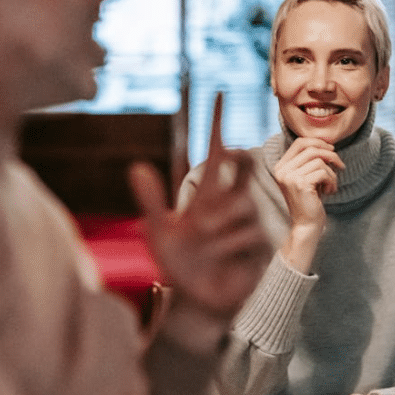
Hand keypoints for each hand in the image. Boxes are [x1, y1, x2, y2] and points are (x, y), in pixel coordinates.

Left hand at [130, 93, 270, 321]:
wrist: (196, 303)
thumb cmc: (178, 266)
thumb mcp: (158, 233)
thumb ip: (151, 200)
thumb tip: (136, 166)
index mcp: (204, 194)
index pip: (212, 151)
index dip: (215, 121)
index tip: (219, 92)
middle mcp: (228, 202)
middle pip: (242, 163)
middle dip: (237, 160)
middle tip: (224, 165)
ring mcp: (245, 220)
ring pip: (241, 203)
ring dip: (217, 223)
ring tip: (201, 242)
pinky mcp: (258, 243)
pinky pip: (248, 231)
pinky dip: (228, 245)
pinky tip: (219, 260)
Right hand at [272, 137, 342, 271]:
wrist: (306, 225)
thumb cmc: (310, 201)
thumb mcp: (307, 177)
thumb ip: (310, 161)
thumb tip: (328, 144)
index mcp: (281, 167)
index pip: (299, 143)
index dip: (318, 142)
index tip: (332, 149)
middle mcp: (282, 170)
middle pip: (310, 148)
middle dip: (330, 154)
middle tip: (340, 165)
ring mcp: (290, 177)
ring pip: (319, 161)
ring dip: (331, 173)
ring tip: (331, 185)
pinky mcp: (301, 184)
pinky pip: (323, 172)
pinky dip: (332, 181)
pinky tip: (330, 191)